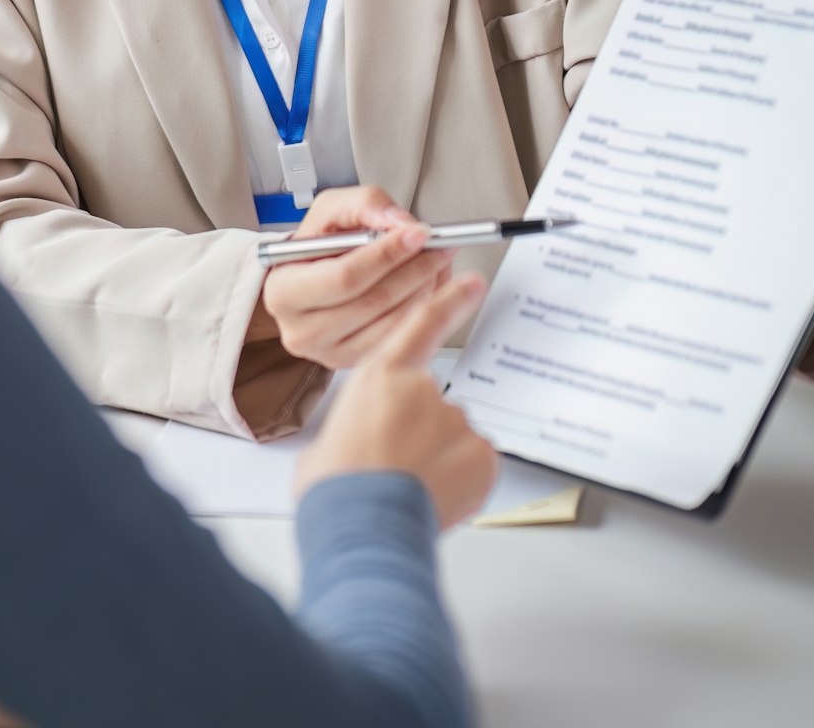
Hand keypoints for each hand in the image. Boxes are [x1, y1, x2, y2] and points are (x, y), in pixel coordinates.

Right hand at [258, 185, 461, 368]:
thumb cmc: (318, 245)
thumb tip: (401, 223)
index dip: (386, 255)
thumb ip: (366, 205)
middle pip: (372, 303)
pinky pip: (399, 340)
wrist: (311, 277)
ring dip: (426, 290)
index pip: (344, 277)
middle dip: (415, 270)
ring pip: (391, 324)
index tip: (418, 234)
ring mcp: (329, 354)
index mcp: (284, 291)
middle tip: (441, 246)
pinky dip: (424, 311)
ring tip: (441, 262)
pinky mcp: (354, 363)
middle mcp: (301, 330)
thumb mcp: (331, 209)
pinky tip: (433, 287)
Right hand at [295, 271, 496, 528]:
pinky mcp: (482, 455)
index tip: (471, 283)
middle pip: (434, 400)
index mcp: (382, 375)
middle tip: (395, 463)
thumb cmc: (335, 487)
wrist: (361, 529)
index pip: (424, 322)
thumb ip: (361, 419)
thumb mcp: (332, 435)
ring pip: (454, 435)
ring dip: (439, 457)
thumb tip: (365, 434)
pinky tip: (433, 493)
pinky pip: (475, 462)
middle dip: (421, 430)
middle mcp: (424, 389)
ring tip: (407, 485)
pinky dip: (461, 477)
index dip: (450, 299)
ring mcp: (457, 421)